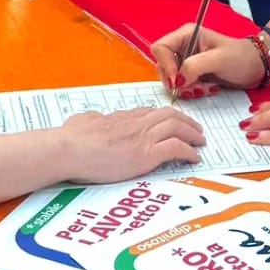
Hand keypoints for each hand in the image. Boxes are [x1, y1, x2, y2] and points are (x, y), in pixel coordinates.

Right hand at [58, 106, 205, 182]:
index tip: (172, 121)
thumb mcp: (83, 121)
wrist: (69, 149)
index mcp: (122, 117)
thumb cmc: (70, 138)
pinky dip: (188, 151)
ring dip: (192, 133)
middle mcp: (136, 124)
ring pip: (177, 127)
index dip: (165, 116)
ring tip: (200, 141)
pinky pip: (175, 148)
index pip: (150, 112)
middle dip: (186, 120)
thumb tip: (90, 119)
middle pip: (169, 115)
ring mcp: (142, 138)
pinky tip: (194, 157)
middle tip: (195, 128)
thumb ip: (91, 120)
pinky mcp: (146, 154)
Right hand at [152, 26, 264, 96]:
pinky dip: (193, 91)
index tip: (178, 81)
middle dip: (178, 81)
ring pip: (171, 79)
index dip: (165, 65)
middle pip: (163, 66)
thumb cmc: (241, 57)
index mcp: (187, 34)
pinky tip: (208, 88)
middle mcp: (183, 46)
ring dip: (187, 88)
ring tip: (207, 87)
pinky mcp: (191, 74)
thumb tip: (177, 80)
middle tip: (197, 86)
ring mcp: (186, 61)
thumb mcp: (219, 59)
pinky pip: (182, 86)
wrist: (256, 67)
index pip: (160, 48)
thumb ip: (195, 66)